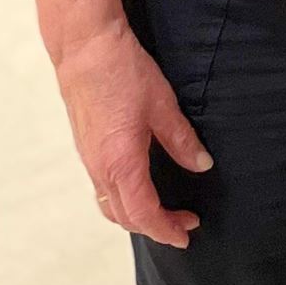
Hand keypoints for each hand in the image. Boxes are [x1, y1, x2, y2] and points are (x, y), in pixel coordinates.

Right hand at [49, 19, 214, 246]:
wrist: (84, 49)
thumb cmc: (123, 72)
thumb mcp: (162, 105)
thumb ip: (182, 140)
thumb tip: (202, 165)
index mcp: (121, 163)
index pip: (143, 213)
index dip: (166, 229)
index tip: (186, 234)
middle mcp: (100, 168)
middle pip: (125, 217)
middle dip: (155, 227)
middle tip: (183, 224)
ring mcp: (88, 160)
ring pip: (109, 206)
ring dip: (136, 217)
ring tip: (162, 213)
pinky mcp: (85, 149)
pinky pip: (101, 189)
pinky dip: (121, 201)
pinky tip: (138, 189)